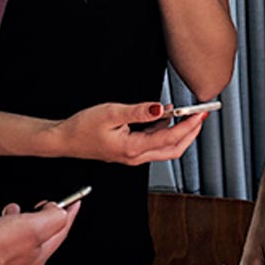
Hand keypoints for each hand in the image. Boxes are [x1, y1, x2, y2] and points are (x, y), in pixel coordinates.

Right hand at [0, 202, 77, 264]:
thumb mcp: (33, 226)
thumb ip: (53, 217)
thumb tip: (60, 209)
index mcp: (39, 255)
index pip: (62, 230)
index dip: (69, 212)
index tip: (76, 200)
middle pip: (41, 237)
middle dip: (42, 216)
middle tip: (40, 204)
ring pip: (18, 240)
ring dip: (18, 222)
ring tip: (11, 210)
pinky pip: (0, 246)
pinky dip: (1, 231)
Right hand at [54, 101, 205, 164]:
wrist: (64, 139)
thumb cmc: (82, 127)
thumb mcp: (112, 112)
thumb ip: (139, 111)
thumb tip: (161, 108)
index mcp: (132, 148)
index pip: (170, 139)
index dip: (188, 126)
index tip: (199, 115)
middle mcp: (135, 156)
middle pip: (173, 149)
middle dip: (190, 133)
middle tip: (200, 117)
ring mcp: (132, 155)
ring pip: (164, 147)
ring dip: (178, 132)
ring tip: (185, 113)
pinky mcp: (129, 150)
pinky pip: (153, 142)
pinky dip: (163, 130)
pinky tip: (164, 116)